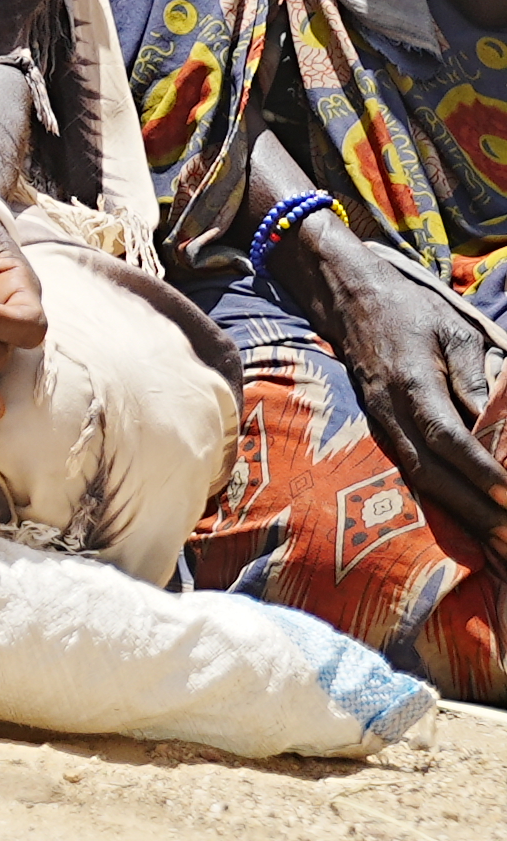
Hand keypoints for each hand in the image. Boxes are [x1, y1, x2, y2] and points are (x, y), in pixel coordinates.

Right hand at [295, 216, 506, 543]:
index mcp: (411, 383)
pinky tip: (467, 518)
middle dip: (474, 510)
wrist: (349, 300)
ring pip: (419, 479)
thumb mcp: (454, 330)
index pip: (448, 437)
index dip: (479, 469)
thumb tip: (491, 420)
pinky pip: (411, 471)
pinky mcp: (380, 429)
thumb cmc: (411, 311)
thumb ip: (473, 375)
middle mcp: (390, 412)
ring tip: (494, 540)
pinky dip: (441, 500)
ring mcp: (380, 423)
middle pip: (432, 472)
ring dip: (458, 515)